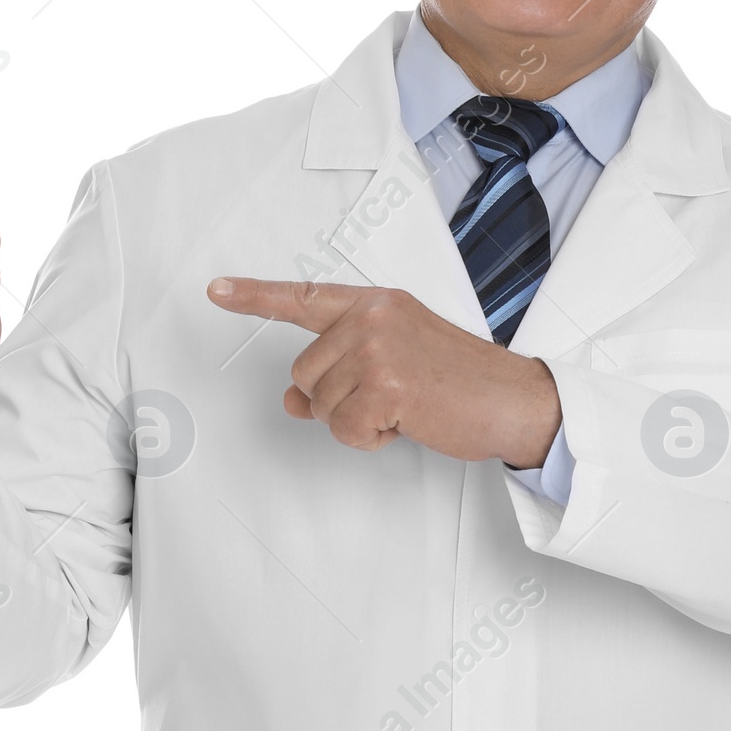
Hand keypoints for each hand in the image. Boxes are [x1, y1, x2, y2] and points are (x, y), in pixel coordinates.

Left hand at [208, 278, 561, 467]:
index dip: (255, 297)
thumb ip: (340, 372)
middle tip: (388, 398)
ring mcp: (378, 349)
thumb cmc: (458, 382)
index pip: (304, 297)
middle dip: (336, 399)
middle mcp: (372, 318)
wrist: (513, 399)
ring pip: (320, 405)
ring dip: (355, 421)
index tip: (217, 291)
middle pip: (304, 373)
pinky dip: (370, 439)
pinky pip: (345, 429)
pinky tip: (406, 422)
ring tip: (402, 408)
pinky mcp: (387, 385)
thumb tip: (292, 402)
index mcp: (376, 304)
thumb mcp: (394, 365)